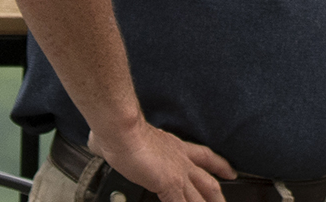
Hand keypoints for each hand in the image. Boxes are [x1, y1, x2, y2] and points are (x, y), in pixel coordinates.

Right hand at [85, 117, 234, 201]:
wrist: (122, 130)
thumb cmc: (120, 130)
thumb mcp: (125, 136)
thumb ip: (117, 143)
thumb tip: (96, 142)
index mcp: (175, 146)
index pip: (204, 157)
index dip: (219, 165)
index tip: (229, 172)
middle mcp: (181, 160)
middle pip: (209, 181)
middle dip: (219, 196)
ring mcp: (178, 174)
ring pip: (201, 197)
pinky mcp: (170, 186)